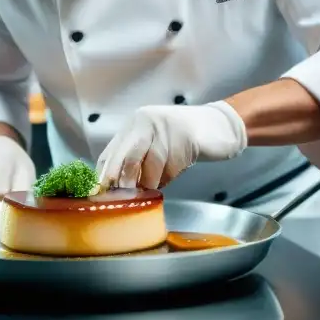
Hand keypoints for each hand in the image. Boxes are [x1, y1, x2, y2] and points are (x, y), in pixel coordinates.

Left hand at [96, 101, 247, 189]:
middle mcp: (147, 121)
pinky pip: (171, 168)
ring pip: (151, 166)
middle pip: (128, 157)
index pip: (112, 151)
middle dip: (123, 181)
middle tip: (122, 198)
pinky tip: (173, 172)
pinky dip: (169, 177)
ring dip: (152, 182)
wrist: (218, 125)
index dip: (104, 175)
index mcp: (135, 123)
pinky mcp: (185, 138)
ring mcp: (166, 128)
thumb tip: (114, 187)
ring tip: (155, 186)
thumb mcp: (154, 143)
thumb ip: (136, 160)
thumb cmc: (182, 138)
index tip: (100, 193)